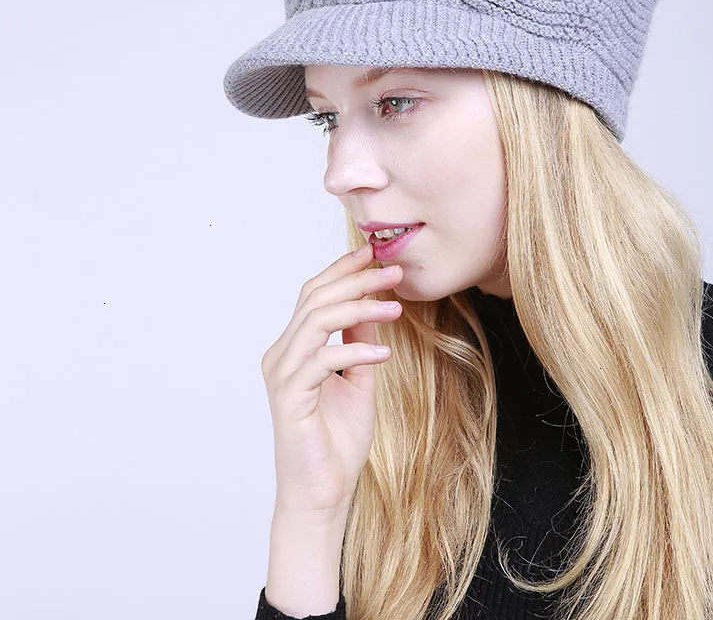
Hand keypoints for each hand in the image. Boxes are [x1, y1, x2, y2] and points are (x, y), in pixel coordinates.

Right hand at [261, 243, 403, 520]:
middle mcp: (281, 355)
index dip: (342, 270)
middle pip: (315, 299)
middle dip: (356, 280)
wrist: (322, 494)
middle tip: (393, 271)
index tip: (374, 254)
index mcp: (294, 348)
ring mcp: (282, 375)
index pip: (315, 295)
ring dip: (359, 308)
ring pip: (317, 321)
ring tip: (396, 307)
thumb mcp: (358, 380)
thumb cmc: (337, 440)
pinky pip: (322, 360)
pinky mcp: (289, 397)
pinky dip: (355, 350)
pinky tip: (384, 353)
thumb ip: (359, 342)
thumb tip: (373, 305)